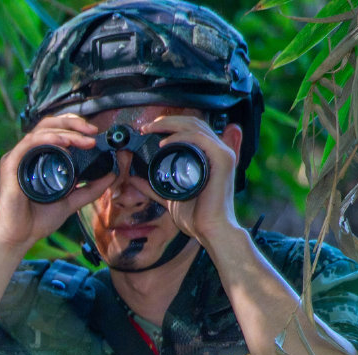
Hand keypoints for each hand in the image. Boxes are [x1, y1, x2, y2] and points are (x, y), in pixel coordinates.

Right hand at [0, 114, 117, 255]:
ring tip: (84, 140)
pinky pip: (30, 143)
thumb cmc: (37, 221)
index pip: (56, 131)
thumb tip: (111, 175)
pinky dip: (49, 138)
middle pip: (49, 124)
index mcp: (38, 158)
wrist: (19, 237)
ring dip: (66, 131)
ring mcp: (17, 158)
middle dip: (74, 123)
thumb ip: (90, 189)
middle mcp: (27, 154)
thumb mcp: (71, 201)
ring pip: (42, 130)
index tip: (95, 135)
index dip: (76, 127)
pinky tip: (65, 142)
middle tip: (93, 132)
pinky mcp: (10, 165)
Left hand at [139, 114, 243, 249]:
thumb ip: (153, 187)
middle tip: (146, 126)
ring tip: (151, 129)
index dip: (170, 124)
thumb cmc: (196, 216)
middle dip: (167, 120)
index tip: (148, 130)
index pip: (192, 129)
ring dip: (170, 124)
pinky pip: (199, 139)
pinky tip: (164, 143)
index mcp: (209, 156)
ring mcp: (222, 154)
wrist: (209, 230)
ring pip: (196, 126)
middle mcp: (218, 151)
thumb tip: (134, 180)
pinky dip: (180, 137)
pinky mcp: (222, 159)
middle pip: (193, 122)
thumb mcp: (169, 197)